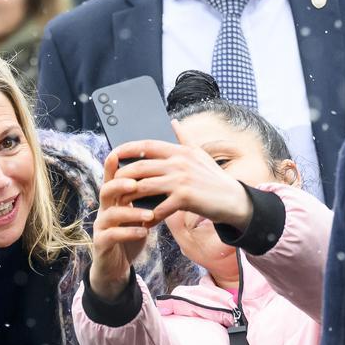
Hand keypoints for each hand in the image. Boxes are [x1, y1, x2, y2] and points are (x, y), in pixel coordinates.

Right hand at [89, 149, 155, 301]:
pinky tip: (145, 232)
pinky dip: (129, 232)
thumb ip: (145, 198)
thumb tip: (166, 177)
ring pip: (111, 214)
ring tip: (150, 214)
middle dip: (120, 185)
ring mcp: (101, 227)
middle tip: (136, 183)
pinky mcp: (101, 244)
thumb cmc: (129, 236)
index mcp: (114, 200)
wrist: (116, 267)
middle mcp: (104, 210)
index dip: (115, 165)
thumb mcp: (138, 215)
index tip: (123, 152)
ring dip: (131, 212)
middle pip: (106, 190)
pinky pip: (112, 235)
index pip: (113, 178)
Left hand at [110, 126, 252, 229]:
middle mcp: (178, 162)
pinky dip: (149, 217)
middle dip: (123, 176)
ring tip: (121, 205)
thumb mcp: (199, 154)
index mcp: (179, 151)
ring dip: (130, 197)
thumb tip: (173, 121)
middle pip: (140, 167)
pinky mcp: (185, 198)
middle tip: (112, 185)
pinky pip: (159, 208)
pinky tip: (144, 223)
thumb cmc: (213, 179)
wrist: (232, 200)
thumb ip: (184, 138)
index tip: (113, 154)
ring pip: (145, 186)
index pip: (147, 145)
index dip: (127, 148)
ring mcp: (181, 179)